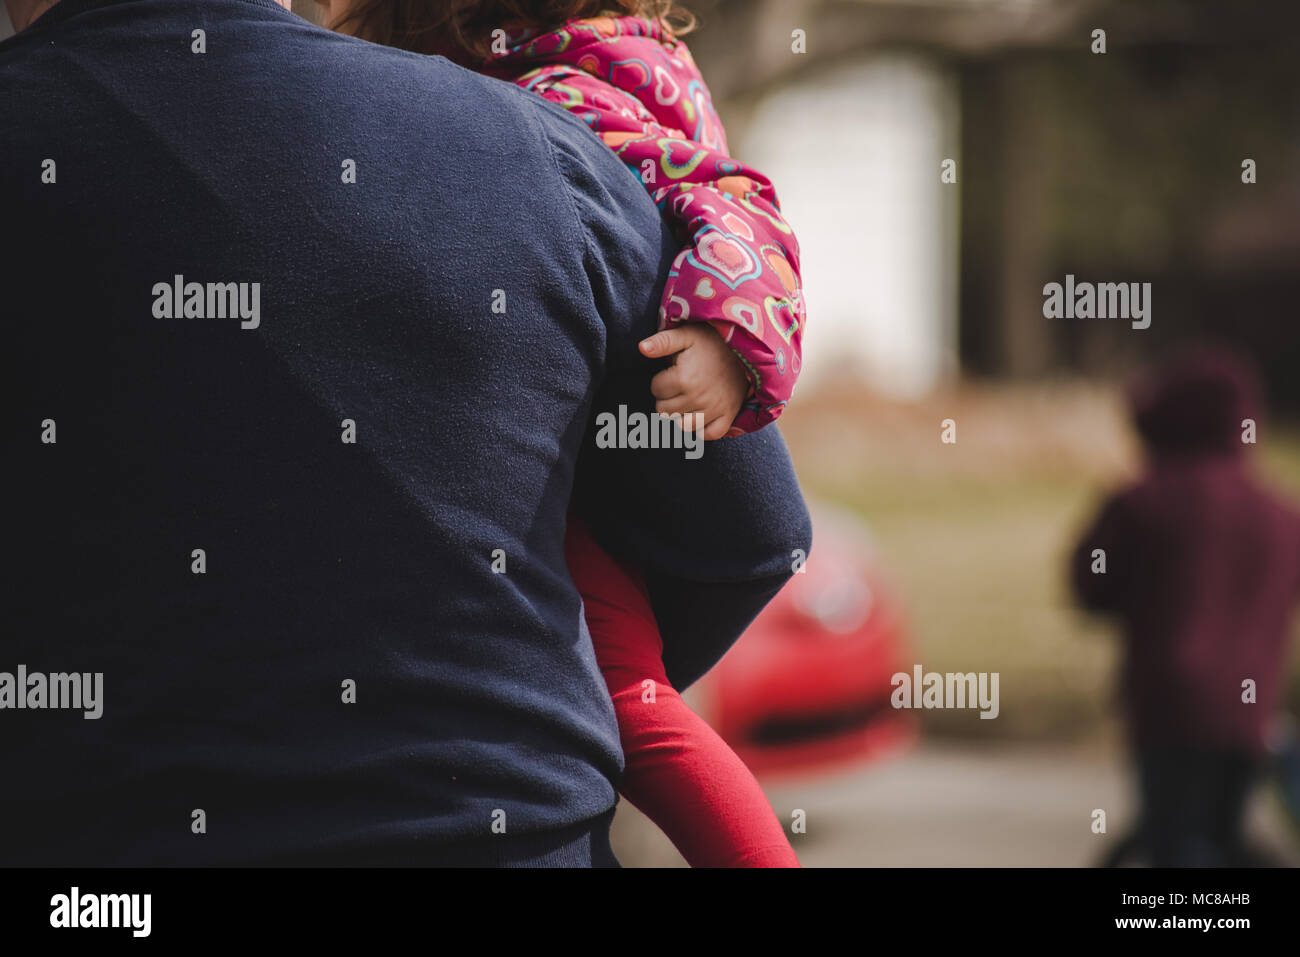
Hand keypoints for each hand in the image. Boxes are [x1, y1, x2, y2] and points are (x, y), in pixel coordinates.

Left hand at [638, 323, 749, 440]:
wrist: (746, 348)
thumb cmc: (712, 341)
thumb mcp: (687, 334)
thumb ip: (663, 341)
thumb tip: (642, 348)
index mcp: (684, 378)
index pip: (656, 390)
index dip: (660, 380)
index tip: (672, 372)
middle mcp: (698, 398)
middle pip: (664, 411)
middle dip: (667, 398)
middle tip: (679, 386)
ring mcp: (714, 409)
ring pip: (682, 426)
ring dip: (680, 415)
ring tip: (686, 399)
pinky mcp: (728, 415)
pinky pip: (708, 434)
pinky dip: (702, 429)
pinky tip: (700, 414)